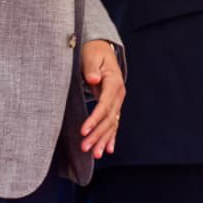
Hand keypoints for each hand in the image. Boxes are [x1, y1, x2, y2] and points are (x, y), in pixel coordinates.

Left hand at [79, 39, 124, 158]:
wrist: (101, 48)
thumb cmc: (93, 52)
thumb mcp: (91, 55)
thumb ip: (92, 68)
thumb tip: (94, 79)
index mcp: (114, 82)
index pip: (104, 105)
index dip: (94, 119)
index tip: (83, 131)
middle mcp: (118, 94)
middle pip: (109, 118)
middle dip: (97, 134)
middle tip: (85, 147)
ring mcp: (117, 100)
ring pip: (112, 124)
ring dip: (104, 139)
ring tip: (96, 154)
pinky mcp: (113, 105)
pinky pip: (114, 123)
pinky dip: (111, 137)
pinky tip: (108, 149)